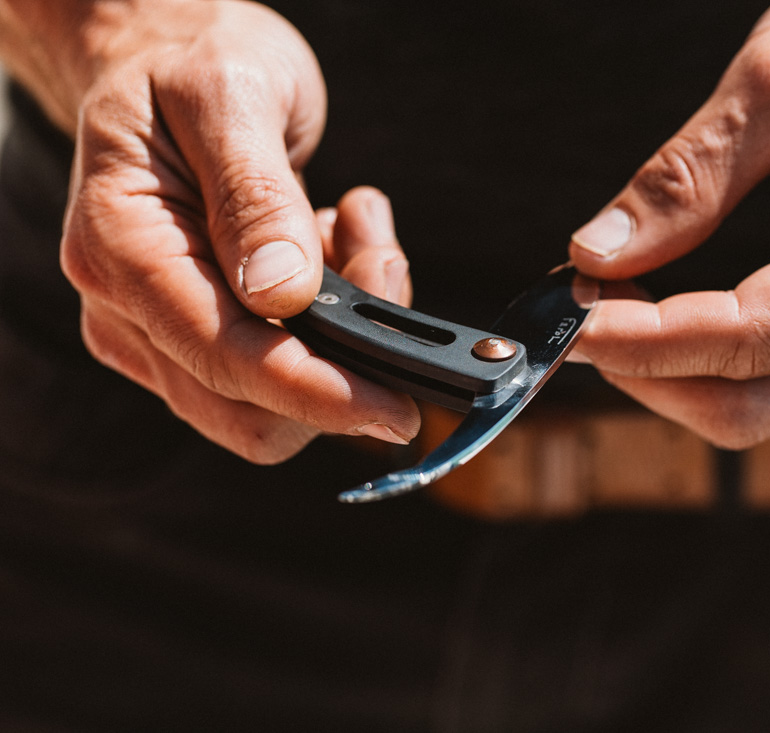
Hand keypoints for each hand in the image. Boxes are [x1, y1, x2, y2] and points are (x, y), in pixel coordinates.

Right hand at [3, 0, 419, 461]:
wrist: (164, 56)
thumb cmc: (194, 61)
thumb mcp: (231, 96)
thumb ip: (256, 197)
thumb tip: (284, 295)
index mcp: (121, 247)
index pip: (225, 358)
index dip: (318, 393)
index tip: (397, 408)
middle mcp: (128, 307)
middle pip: (249, 410)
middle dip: (344, 363)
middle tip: (381, 256)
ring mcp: (160, 329)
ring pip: (274, 401)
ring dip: (345, 336)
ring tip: (356, 232)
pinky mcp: (198, 333)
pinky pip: (283, 369)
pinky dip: (332, 322)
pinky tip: (334, 242)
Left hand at [568, 0, 769, 448]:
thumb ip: (687, 178)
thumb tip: (597, 253)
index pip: (748, 340)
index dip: (644, 342)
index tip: (570, 318)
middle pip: (751, 405)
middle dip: (649, 373)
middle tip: (580, 313)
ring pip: (762, 404)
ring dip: (674, 372)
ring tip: (614, 306)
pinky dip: (710, 359)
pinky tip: (666, 315)